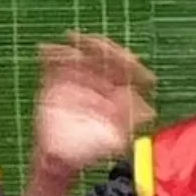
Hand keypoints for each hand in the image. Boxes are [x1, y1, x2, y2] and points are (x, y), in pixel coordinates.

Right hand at [32, 32, 157, 177]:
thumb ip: (131, 123)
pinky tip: (45, 49)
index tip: (131, 58)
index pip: (127, 70)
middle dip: (102, 47)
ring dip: (76, 45)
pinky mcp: (56, 82)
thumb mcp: (116, 139)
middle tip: (98, 42)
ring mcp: (78, 80)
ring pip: (80, 56)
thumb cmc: (92, 149)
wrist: (62, 158)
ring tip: (71, 38)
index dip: (130, 63)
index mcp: (117, 92)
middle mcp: (99, 82)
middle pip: (104, 57)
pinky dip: (50, 54)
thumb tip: (151, 111)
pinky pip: (53, 63)